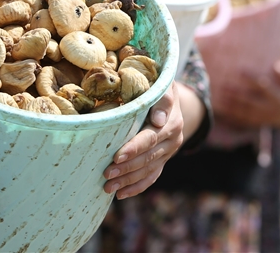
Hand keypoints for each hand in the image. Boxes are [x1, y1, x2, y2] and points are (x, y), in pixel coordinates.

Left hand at [103, 83, 183, 198]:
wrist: (169, 96)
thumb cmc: (157, 86)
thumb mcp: (161, 85)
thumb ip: (161, 99)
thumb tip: (157, 119)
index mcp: (172, 121)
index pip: (150, 138)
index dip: (134, 148)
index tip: (117, 157)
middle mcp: (173, 138)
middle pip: (148, 157)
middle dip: (126, 167)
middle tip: (106, 174)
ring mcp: (169, 151)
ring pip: (149, 170)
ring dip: (128, 180)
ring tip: (107, 187)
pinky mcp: (163, 159)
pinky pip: (152, 177)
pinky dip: (137, 187)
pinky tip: (120, 194)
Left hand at [213, 61, 279, 131]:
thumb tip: (276, 67)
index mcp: (279, 98)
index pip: (263, 87)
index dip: (251, 79)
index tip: (240, 70)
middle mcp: (270, 110)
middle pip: (250, 102)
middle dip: (236, 95)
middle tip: (223, 85)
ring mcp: (263, 119)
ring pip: (245, 113)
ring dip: (231, 107)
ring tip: (218, 97)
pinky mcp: (258, 123)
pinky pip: (243, 121)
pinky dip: (231, 116)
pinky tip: (220, 109)